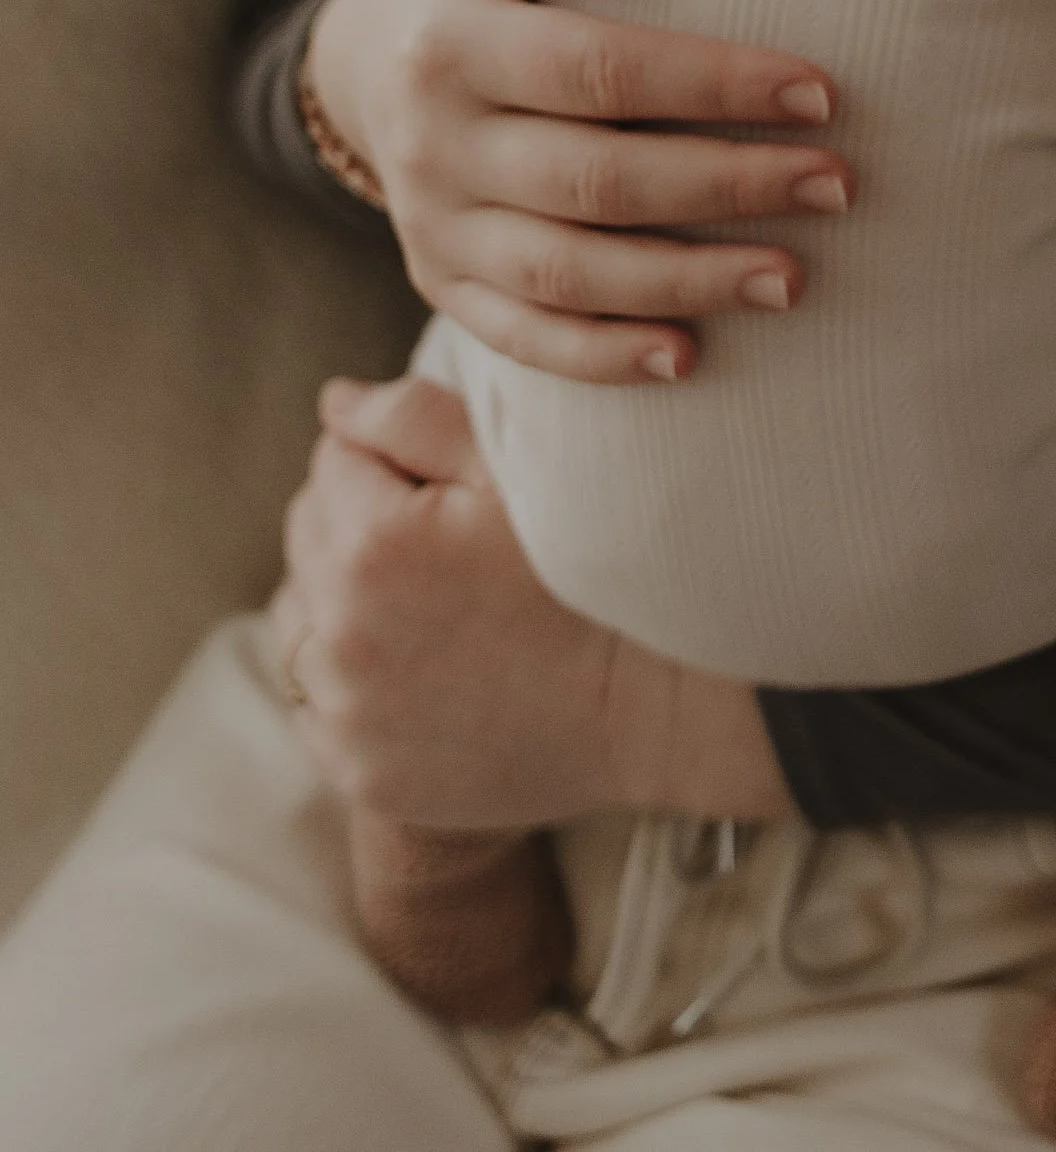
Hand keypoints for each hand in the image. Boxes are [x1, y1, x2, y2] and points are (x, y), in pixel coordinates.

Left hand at [275, 375, 792, 827]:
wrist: (641, 710)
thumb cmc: (588, 575)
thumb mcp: (515, 474)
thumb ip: (413, 418)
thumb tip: (333, 403)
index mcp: (374, 543)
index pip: (332, 458)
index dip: (390, 459)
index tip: (446, 484)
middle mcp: (339, 632)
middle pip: (306, 531)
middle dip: (357, 517)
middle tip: (440, 538)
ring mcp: (344, 710)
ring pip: (298, 613)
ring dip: (339, 596)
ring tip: (425, 600)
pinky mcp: (355, 768)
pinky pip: (314, 699)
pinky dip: (348, 676)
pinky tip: (418, 665)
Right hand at [306, 0, 852, 382]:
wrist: (363, 64)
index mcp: (443, 41)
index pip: (596, 69)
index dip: (711, 83)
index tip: (816, 91)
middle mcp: (433, 145)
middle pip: (596, 180)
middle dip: (728, 185)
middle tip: (838, 183)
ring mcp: (434, 229)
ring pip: (569, 274)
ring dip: (689, 283)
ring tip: (794, 278)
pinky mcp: (442, 287)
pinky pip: (525, 339)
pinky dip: (606, 357)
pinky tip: (691, 355)